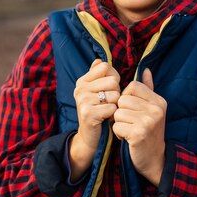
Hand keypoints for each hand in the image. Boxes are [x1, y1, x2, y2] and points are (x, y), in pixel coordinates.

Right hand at [69, 59, 119, 179]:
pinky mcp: (88, 113)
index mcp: (83, 80)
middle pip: (112, 81)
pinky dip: (113, 114)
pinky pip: (112, 108)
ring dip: (116, 104)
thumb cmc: (98, 111)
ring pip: (114, 95)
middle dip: (117, 92)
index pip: (105, 66)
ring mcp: (82, 100)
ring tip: (108, 110)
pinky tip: (106, 118)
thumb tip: (99, 60)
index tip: (111, 88)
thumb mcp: (96, 91)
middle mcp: (80, 88)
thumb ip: (98, 75)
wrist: (89, 136)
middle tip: (109, 102)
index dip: (114, 76)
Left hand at [113, 68, 166, 185]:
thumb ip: (148, 89)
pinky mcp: (139, 134)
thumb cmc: (150, 132)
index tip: (131, 109)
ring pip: (117, 113)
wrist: (155, 160)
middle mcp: (156, 109)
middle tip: (130, 123)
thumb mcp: (152, 109)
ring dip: (119, 124)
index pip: (132, 86)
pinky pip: (116, 126)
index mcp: (159, 101)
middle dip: (121, 112)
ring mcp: (148, 122)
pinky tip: (127, 138)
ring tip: (129, 131)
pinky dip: (118, 134)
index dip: (125, 97)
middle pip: (122, 100)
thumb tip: (146, 69)